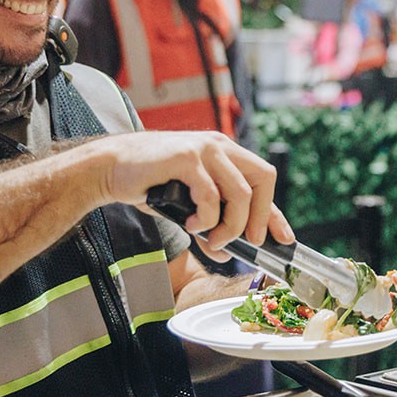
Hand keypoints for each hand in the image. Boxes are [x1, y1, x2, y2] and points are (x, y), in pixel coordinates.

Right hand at [93, 132, 292, 259]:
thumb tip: (226, 251)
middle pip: (262, 180)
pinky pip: (210, 195)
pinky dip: (205, 219)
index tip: (284, 238)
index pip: (262, 180)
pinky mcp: (186, 157)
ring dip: (230, 225)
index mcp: (224, 152)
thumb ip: (210, 222)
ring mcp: (204, 148)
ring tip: (212, 239)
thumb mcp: (188, 205)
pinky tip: (191, 225)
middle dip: (259, 217)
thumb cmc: (149, 184)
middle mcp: (219, 145)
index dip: (275, 212)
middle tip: (248, 242)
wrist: (111, 168)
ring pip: (240, 193)